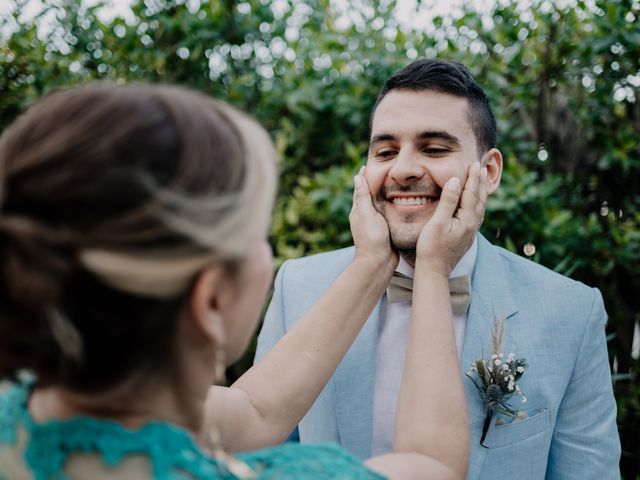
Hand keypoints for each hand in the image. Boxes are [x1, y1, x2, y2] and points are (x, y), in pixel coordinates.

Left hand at [350, 166, 397, 270]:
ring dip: (385, 194)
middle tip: (383, 170)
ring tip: (393, 183)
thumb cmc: (372, 239)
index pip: (360, 188)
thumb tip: (356, 177)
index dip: (364, 176)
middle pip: (369, 195)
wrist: (379, 263)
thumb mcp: (367, 214)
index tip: (368, 164)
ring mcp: (375, 224)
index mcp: (359, 210)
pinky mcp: (385, 230)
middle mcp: (366, 216)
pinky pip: (388, 214)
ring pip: (380, 204)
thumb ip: (363, 197)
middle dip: (374, 182)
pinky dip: (392, 206)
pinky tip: (400, 204)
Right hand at [416, 162, 487, 276]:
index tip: (475, 163)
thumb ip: (448, 201)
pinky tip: (475, 204)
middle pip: (480, 198)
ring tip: (482, 181)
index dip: (473, 177)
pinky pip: (477, 215)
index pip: (472, 192)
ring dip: (481, 192)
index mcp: (467, 219)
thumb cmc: (431, 247)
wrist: (435, 270)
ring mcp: (471, 231)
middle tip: (483, 167)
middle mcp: (473, 224)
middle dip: (481, 182)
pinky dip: (477, 204)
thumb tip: (456, 181)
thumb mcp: (437, 222)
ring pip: (480, 207)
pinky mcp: (467, 236)